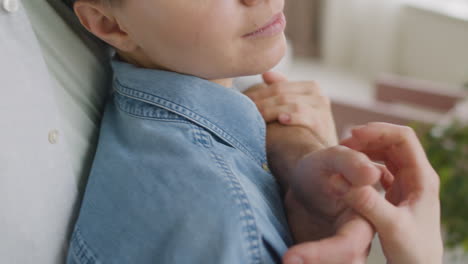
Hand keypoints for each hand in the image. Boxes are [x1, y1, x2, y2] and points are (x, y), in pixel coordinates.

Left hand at [243, 72, 337, 145]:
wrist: (325, 157)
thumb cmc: (306, 132)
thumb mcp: (295, 110)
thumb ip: (283, 91)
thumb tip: (265, 74)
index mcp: (310, 87)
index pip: (278, 85)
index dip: (258, 93)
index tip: (241, 101)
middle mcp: (318, 94)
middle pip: (282, 93)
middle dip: (261, 101)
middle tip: (243, 109)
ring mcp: (322, 108)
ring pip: (291, 103)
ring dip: (270, 109)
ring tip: (256, 116)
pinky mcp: (323, 123)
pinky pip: (305, 115)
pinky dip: (292, 116)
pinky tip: (280, 120)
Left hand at [283, 145, 384, 263]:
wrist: (305, 183)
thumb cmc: (321, 169)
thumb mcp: (331, 158)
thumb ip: (350, 162)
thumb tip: (370, 173)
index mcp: (364, 221)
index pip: (348, 246)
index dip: (321, 253)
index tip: (289, 256)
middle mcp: (357, 244)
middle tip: (284, 262)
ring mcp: (341, 256)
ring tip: (284, 263)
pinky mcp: (324, 260)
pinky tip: (284, 262)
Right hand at [339, 123, 442, 263]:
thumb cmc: (413, 252)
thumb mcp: (390, 226)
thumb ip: (368, 203)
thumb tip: (342, 181)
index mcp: (422, 178)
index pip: (404, 138)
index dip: (379, 131)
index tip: (353, 135)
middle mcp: (417, 176)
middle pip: (394, 142)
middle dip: (369, 138)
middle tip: (343, 143)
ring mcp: (408, 183)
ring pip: (387, 154)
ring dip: (367, 149)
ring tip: (345, 154)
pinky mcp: (398, 193)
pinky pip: (381, 168)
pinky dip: (366, 164)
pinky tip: (352, 171)